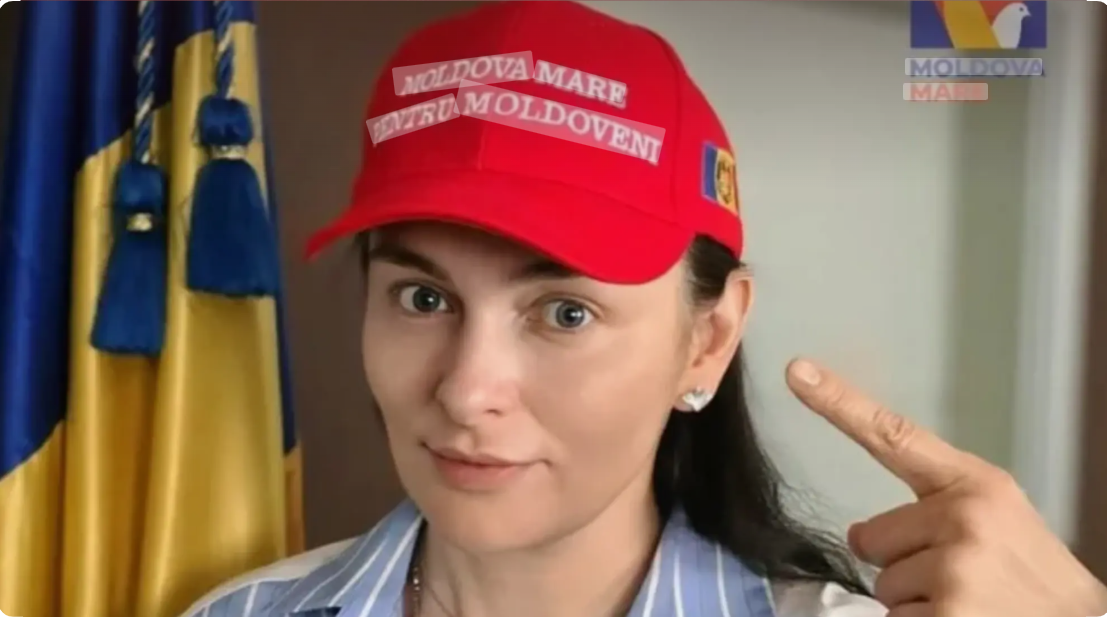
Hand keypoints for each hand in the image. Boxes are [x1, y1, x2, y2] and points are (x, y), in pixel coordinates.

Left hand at [784, 358, 1106, 616]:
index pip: (893, 435)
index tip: (797, 372)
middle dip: (901, 563)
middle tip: (959, 579)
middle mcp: (964, 518)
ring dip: (914, 601)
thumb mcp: (997, 519)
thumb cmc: (1032, 577)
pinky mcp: (947, 614)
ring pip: (881, 583)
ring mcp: (955, 567)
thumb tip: (857, 534)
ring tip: (969, 603)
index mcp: (975, 485)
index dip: (839, 404)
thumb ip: (932, 510)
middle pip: (870, 537)